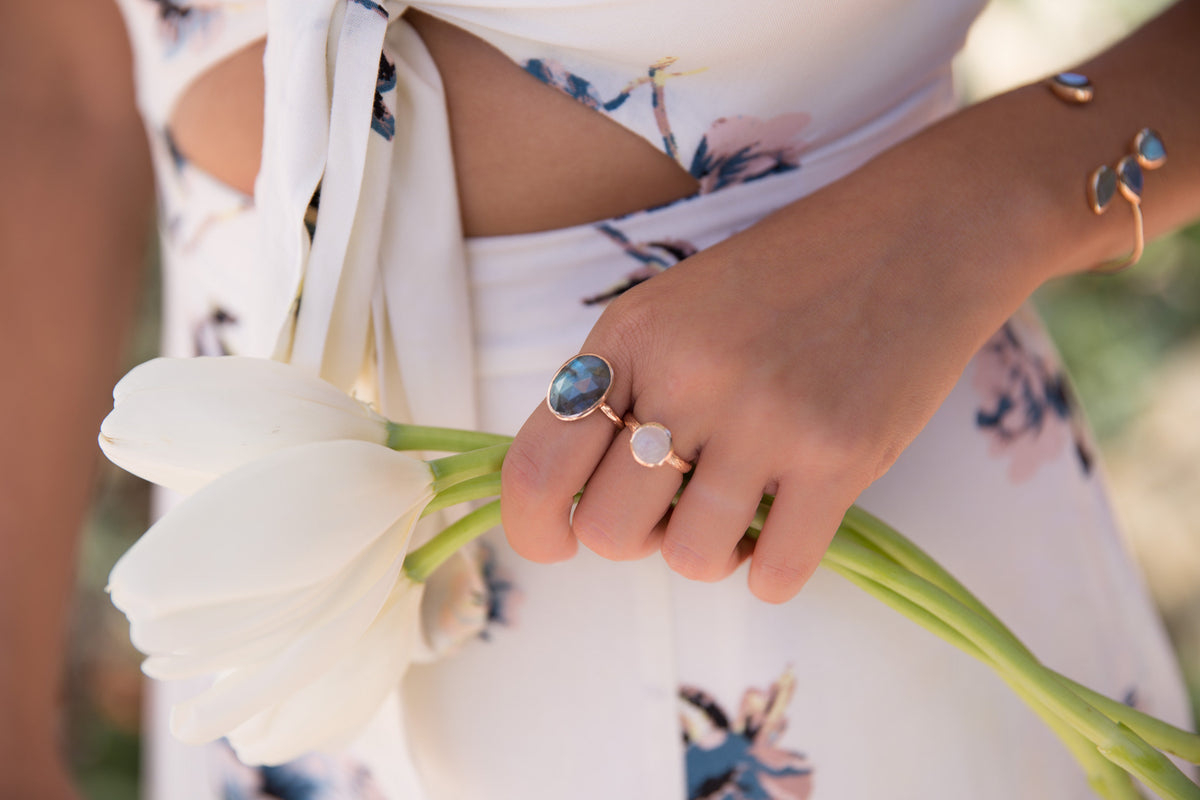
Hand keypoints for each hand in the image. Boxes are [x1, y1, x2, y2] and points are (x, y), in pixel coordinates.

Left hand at [500, 146, 1042, 602]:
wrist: (922, 232)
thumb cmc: (793, 273)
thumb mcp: (677, 307)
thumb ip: (622, 388)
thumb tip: (585, 498)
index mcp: (632, 335)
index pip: (536, 466)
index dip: (531, 528)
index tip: (557, 542)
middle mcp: (688, 375)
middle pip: (609, 532)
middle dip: (636, 538)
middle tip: (675, 506)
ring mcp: (767, 418)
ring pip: (692, 560)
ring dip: (710, 552)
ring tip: (740, 508)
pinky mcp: (842, 457)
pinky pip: (775, 575)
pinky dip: (772, 572)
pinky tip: (786, 526)